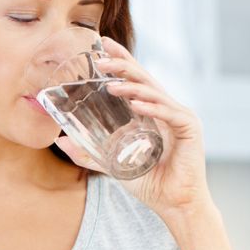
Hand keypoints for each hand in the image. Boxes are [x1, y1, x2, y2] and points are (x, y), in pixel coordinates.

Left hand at [54, 35, 213, 217]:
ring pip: (153, 93)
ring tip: (110, 83)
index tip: (101, 45)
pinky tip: (136, 104)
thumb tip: (60, 140)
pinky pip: (168, 113)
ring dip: (131, 86)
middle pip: (143, 79)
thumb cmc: (149, 183)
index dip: (120, 61)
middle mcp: (166, 109)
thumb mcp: (112, 164)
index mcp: (151, 112)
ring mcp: (179, 116)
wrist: (174, 204)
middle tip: (100, 56)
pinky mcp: (190, 128)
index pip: (134, 80)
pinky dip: (152, 107)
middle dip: (121, 65)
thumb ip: (88, 153)